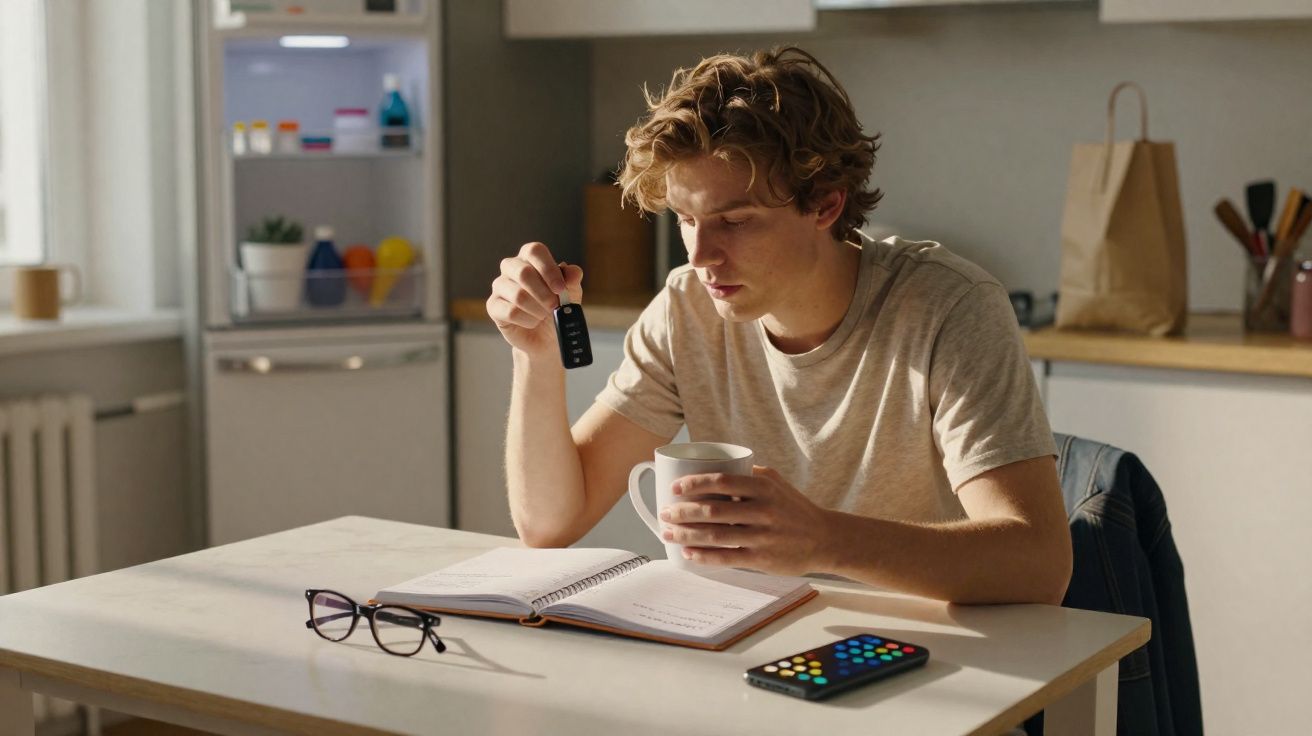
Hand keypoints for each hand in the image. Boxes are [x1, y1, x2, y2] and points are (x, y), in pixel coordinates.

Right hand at [486, 242, 583, 358]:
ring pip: (518, 295)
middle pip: (524, 273)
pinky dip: (528, 320)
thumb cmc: (557, 308)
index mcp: (530, 257)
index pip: (535, 251)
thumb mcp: (571, 293)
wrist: (547, 336)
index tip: (560, 289)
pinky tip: (532, 322)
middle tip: (554, 306)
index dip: (548, 269)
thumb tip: (574, 272)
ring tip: (544, 315)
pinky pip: (511, 312)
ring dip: (538, 310)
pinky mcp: (493, 305)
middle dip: (544, 294)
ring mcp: (500, 286)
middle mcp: (512, 267)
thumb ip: (572, 280)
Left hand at [657, 466, 833, 576]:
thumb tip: (716, 464)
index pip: (721, 481)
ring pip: (715, 535)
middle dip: (682, 512)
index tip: (675, 488)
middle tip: (665, 512)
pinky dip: (703, 556)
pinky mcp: (761, 558)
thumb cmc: (795, 508)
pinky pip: (726, 557)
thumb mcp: (777, 482)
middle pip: (713, 510)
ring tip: (668, 532)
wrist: (824, 539)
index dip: (694, 484)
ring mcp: (762, 535)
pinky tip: (688, 553)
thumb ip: (750, 472)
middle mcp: (762, 510)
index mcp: (763, 486)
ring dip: (686, 534)